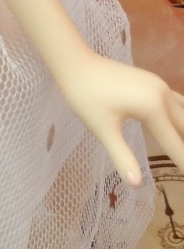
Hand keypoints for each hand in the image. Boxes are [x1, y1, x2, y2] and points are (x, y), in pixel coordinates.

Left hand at [57, 52, 183, 186]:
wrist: (75, 64)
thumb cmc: (85, 98)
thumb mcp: (103, 130)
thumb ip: (122, 157)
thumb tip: (136, 184)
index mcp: (153, 108)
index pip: (174, 144)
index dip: (183, 164)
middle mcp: (163, 95)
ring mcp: (160, 86)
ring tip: (183, 150)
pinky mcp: (153, 82)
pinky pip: (177, 102)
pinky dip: (181, 117)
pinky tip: (179, 127)